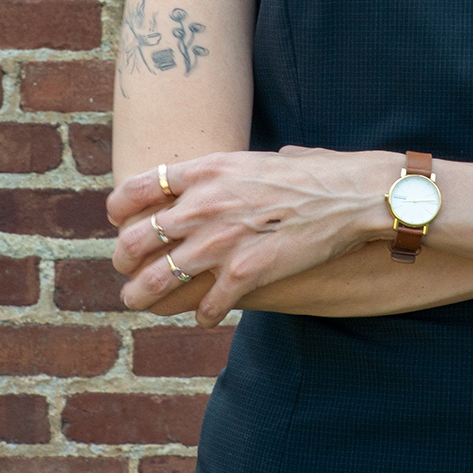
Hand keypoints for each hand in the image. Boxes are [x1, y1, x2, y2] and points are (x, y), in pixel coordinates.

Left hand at [107, 146, 393, 325]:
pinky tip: (208, 314)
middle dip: (124, 262)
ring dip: (145, 297)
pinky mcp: (244, 274)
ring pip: (155, 281)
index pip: (134, 191)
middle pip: (132, 241)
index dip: (119, 213)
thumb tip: (230, 171)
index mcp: (206, 170)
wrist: (352, 196)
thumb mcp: (260, 158)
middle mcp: (204, 204)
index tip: (123, 224)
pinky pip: (203, 306)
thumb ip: (232, 169)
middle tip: (130, 271)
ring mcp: (221, 241)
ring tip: (144, 303)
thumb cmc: (314, 174)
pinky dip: (202, 314)